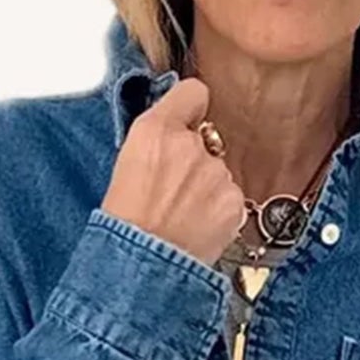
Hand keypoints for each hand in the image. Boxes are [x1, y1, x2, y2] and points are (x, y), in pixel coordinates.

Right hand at [99, 76, 246, 270]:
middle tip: (172, 192)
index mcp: (154, 130)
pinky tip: (197, 227)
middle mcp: (189, 145)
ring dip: (207, 190)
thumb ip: (155, 140)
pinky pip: (231, 198)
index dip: (191, 107)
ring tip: (181, 216)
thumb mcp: (126, 165)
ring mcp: (215, 173)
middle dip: (195, 161)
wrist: (141, 266)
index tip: (187, 120)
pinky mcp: (234, 200)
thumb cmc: (125, 223)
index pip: (193, 92)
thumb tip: (174, 132)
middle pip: (205, 141)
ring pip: (218, 173)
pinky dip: (219, 212)